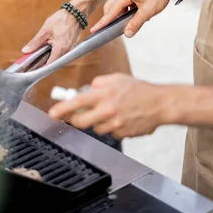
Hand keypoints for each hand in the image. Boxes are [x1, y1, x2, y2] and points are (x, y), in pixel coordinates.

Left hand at [22, 9, 81, 63]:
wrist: (76, 12)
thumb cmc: (61, 19)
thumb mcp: (45, 31)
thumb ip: (35, 43)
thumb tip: (25, 51)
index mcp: (60, 49)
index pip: (50, 65)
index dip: (41, 67)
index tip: (34, 67)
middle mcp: (67, 51)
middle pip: (54, 62)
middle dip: (45, 60)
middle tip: (36, 57)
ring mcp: (72, 49)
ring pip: (59, 57)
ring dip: (52, 55)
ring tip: (44, 49)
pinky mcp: (73, 45)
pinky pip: (64, 52)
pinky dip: (57, 50)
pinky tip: (52, 45)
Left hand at [49, 73, 174, 138]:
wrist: (159, 103)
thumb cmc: (139, 89)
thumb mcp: (117, 78)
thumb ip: (99, 83)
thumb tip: (85, 90)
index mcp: (105, 93)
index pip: (77, 102)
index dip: (62, 109)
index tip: (53, 113)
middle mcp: (108, 109)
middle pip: (82, 121)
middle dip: (77, 120)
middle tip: (78, 116)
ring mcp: (115, 123)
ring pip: (96, 128)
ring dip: (99, 122)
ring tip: (112, 113)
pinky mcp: (122, 133)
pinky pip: (110, 133)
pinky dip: (112, 128)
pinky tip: (122, 119)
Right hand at [91, 0, 185, 37]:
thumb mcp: (148, 11)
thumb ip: (136, 23)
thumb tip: (127, 33)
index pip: (110, 12)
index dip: (102, 22)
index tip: (94, 30)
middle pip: (110, 8)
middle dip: (111, 19)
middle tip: (116, 29)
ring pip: (116, 7)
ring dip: (120, 16)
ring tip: (131, 22)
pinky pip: (123, 4)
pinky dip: (126, 12)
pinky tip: (137, 16)